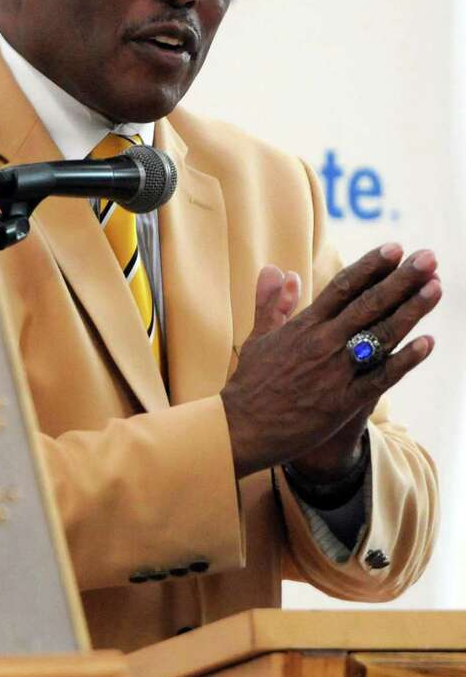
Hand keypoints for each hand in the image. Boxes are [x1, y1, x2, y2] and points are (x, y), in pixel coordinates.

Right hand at [220, 244, 440, 479]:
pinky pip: (381, 378)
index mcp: (302, 326)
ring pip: (379, 336)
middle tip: (429, 257)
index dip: (370, 266)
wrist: (242, 428)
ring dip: (411, 311)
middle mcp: (321, 343)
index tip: (395, 248)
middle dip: (401, 279)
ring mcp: (334, 372)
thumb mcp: (258, 338)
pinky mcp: (342, 401)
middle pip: (368, 304)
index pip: (342, 288)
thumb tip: (277, 270)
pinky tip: (428, 343)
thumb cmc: (249, 383)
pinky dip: (405, 360)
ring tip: (436, 288)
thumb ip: (271, 303)